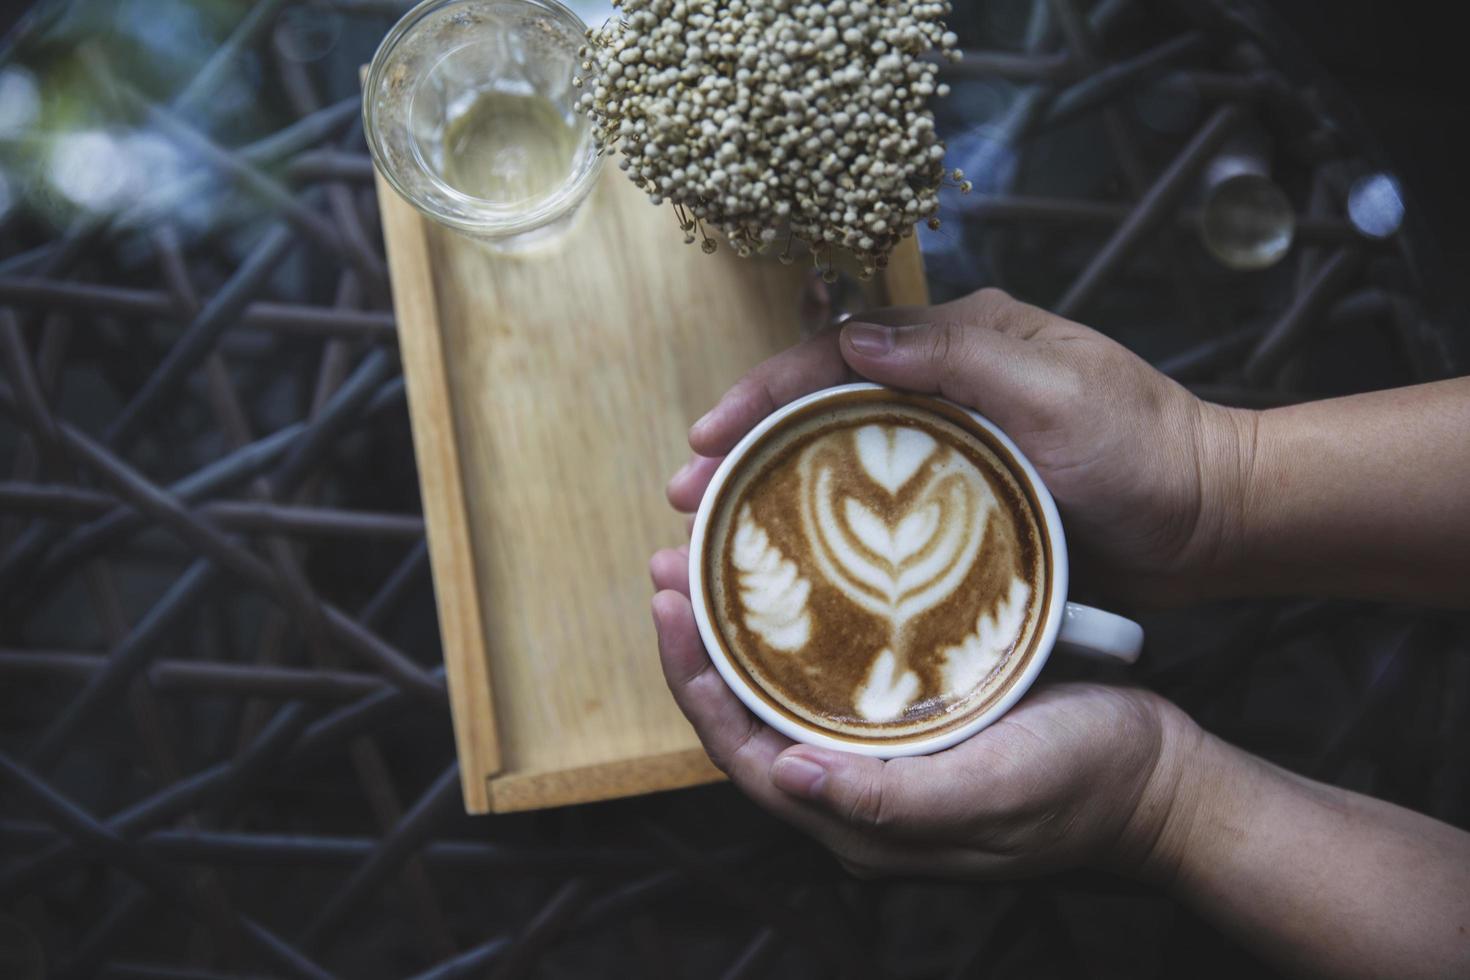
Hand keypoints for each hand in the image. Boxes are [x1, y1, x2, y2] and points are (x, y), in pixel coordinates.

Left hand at [647, 568, 1193, 878]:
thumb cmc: (1085, 788)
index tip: (667, 602)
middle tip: (673, 560)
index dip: (692, 679)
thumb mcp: (993, 793)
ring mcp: (883, 748)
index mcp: (857, 818)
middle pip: (746, 712)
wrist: (1159, 778)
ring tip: (712, 554)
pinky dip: (802, 621)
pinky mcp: (916, 711)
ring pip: (783, 685)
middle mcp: (854, 784)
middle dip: (700, 641)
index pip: (739, 750)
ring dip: (742, 625)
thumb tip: (784, 776)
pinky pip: (834, 667)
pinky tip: (799, 572)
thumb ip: (892, 800)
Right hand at [667, 288, 1256, 602]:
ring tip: (714, 533)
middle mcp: (942, 390)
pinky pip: (878, 514)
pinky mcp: (961, 507)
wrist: (1211, 521)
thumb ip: (959, 358)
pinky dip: (825, 532)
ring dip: (771, 492)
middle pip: (820, 410)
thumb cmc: (1142, 448)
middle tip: (687, 496)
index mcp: (960, 344)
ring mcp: (949, 452)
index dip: (762, 393)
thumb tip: (850, 335)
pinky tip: (788, 566)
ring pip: (838, 464)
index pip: (836, 356)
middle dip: (746, 445)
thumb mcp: (1057, 392)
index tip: (705, 436)